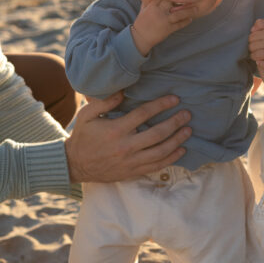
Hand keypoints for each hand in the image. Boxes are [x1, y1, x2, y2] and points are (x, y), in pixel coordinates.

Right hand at [65, 92, 190, 182]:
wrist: (75, 164)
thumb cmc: (83, 136)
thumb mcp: (87, 115)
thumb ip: (104, 101)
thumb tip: (123, 90)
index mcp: (115, 130)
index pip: (143, 114)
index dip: (161, 105)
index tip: (174, 99)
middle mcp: (125, 146)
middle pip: (157, 134)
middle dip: (175, 123)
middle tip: (187, 114)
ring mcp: (131, 161)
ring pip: (160, 152)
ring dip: (177, 140)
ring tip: (188, 130)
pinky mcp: (133, 172)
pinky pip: (156, 166)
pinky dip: (171, 158)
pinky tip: (181, 150)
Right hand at [130, 0, 194, 54]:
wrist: (139, 37)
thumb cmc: (141, 23)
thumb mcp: (143, 9)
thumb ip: (149, 1)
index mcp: (152, 5)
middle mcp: (158, 11)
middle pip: (173, 2)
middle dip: (182, 0)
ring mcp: (164, 20)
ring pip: (179, 13)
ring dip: (189, 11)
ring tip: (196, 9)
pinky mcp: (167, 29)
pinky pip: (179, 24)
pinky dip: (185, 22)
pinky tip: (190, 19)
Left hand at [248, 19, 263, 67]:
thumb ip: (259, 23)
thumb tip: (252, 30)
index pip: (251, 38)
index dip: (251, 39)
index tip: (255, 40)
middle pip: (252, 47)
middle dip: (251, 47)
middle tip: (255, 47)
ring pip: (256, 55)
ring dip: (254, 56)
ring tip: (256, 54)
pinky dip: (261, 64)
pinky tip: (259, 62)